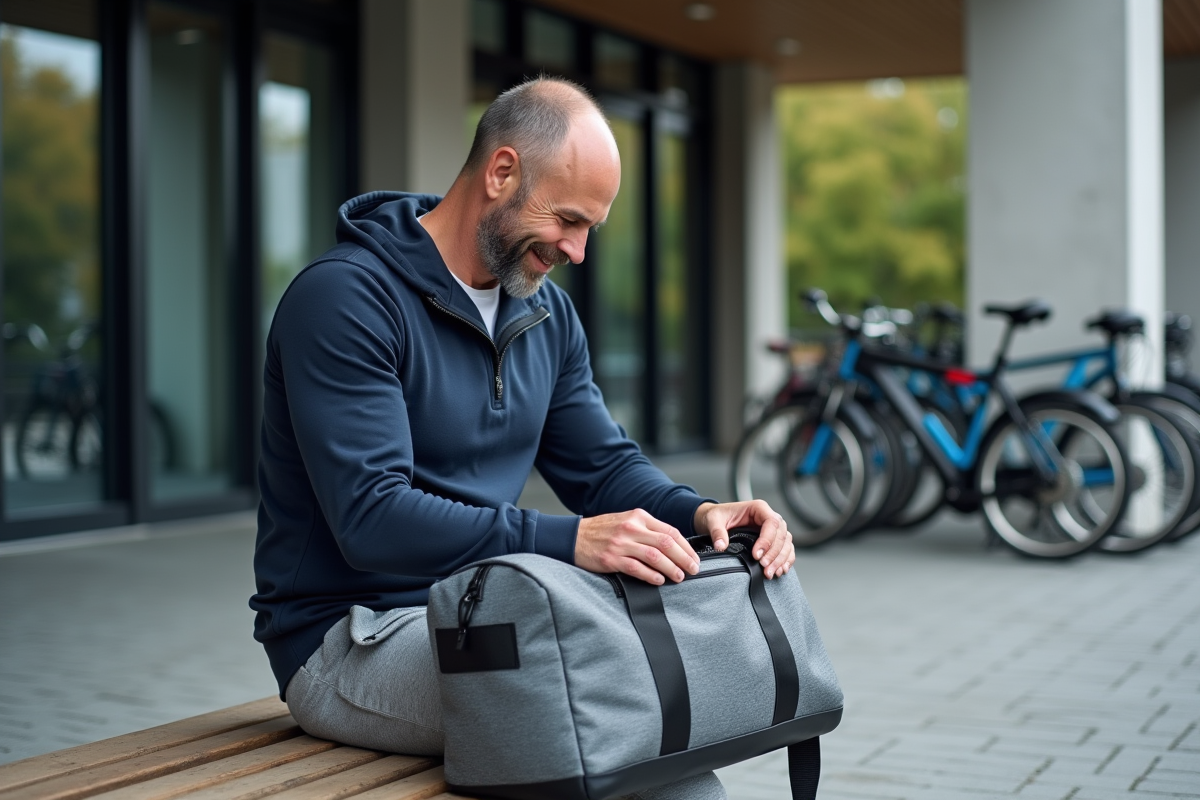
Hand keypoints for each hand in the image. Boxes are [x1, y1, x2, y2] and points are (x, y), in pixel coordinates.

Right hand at [575, 509, 700, 584]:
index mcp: (638, 516)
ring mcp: (621, 543)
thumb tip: (673, 546)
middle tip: (693, 569)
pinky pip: (636, 568)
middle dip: (684, 558)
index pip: (670, 531)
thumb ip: (647, 530)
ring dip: (671, 568)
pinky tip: (659, 580)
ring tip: (679, 577)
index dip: (686, 546)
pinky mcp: (611, 558)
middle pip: (666, 543)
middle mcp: (631, 528)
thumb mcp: (627, 521)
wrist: (574, 536)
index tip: (694, 557)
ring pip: (654, 556)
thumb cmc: (603, 531)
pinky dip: (651, 575)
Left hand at [693, 500, 794, 578]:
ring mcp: (772, 529)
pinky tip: (780, 570)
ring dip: (780, 560)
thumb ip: (717, 532)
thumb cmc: (717, 516)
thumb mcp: (713, 521)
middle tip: (764, 567)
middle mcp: (768, 517)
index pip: (771, 522)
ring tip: (770, 573)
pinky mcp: (772, 540)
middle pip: (781, 535)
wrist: (715, 520)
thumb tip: (721, 546)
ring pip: (786, 543)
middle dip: (774, 554)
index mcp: (758, 508)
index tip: (756, 555)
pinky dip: (785, 560)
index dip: (767, 540)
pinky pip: (786, 549)